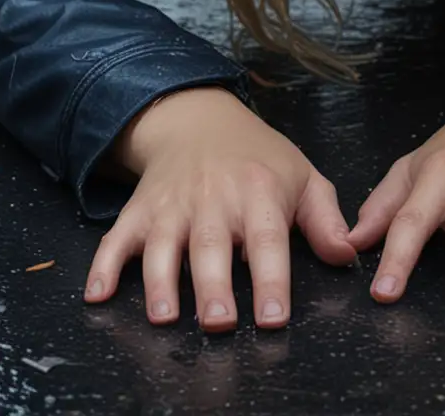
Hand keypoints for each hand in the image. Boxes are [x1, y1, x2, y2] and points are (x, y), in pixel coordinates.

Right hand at [84, 87, 355, 330]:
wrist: (200, 120)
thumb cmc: (258, 159)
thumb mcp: (303, 177)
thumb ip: (326, 219)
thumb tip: (347, 256)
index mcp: (258, 194)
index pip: (267, 241)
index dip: (271, 280)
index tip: (272, 318)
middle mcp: (212, 200)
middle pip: (210, 247)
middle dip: (212, 287)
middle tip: (218, 324)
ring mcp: (171, 206)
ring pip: (162, 246)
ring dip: (160, 282)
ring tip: (165, 317)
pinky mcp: (139, 212)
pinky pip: (116, 239)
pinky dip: (103, 266)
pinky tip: (97, 294)